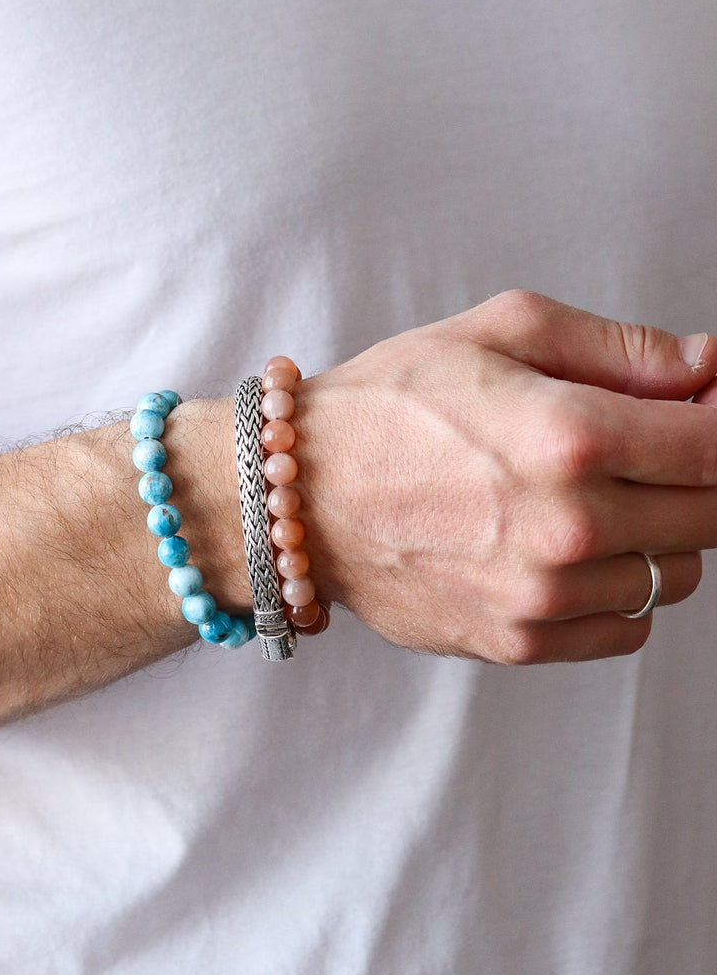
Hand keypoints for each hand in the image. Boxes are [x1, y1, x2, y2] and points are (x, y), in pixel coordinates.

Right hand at [298, 290, 716, 663]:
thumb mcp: (499, 332)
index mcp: (569, 435)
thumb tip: (711, 365)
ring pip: (677, 575)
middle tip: (653, 445)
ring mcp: (546, 595)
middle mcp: (568, 525)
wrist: (298, 493)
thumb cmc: (390, 402)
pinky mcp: (521, 641)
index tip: (712, 407)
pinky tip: (564, 548)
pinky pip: (627, 627)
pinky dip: (616, 589)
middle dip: (699, 474)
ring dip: (657, 534)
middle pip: (713, 514)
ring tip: (592, 496)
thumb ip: (620, 348)